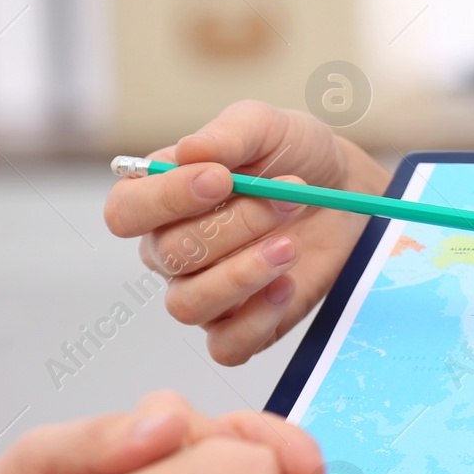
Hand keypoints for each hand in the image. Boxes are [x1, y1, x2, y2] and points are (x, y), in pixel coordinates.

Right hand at [103, 100, 391, 365]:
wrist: (348, 192)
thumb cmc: (295, 156)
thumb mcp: (266, 127)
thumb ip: (228, 134)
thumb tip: (188, 152)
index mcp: (160, 198)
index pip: (126, 211)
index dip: (165, 199)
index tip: (222, 179)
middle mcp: (172, 251)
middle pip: (170, 256)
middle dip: (233, 225)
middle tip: (287, 197)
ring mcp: (205, 291)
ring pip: (189, 305)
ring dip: (242, 275)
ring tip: (290, 244)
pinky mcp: (243, 324)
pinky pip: (226, 346)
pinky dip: (256, 320)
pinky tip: (287, 285)